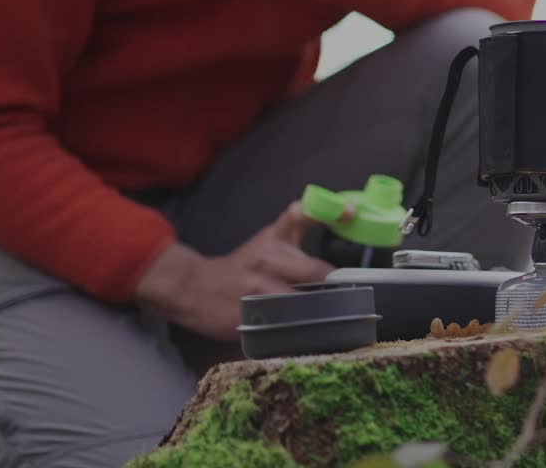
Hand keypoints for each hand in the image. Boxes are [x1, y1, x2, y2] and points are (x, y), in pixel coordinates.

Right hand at [134, 201, 334, 340]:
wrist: (195, 287)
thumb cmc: (243, 265)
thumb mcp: (269, 240)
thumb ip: (298, 230)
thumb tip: (344, 219)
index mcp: (274, 238)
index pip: (301, 215)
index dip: (328, 213)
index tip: (350, 212)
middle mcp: (267, 259)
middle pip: (314, 270)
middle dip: (334, 284)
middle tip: (348, 293)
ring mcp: (258, 289)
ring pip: (302, 303)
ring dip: (320, 312)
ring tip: (331, 318)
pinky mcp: (250, 315)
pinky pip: (284, 326)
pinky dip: (299, 331)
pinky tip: (306, 332)